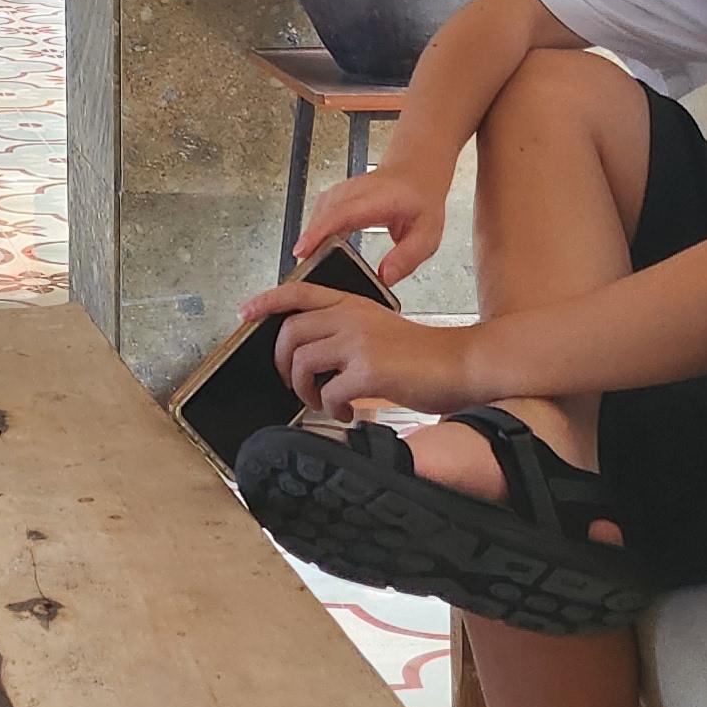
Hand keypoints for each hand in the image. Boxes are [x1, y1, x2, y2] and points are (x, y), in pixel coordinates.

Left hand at [256, 285, 482, 421]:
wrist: (462, 364)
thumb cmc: (423, 355)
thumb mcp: (380, 328)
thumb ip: (347, 332)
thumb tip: (312, 355)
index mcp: (353, 304)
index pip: (299, 292)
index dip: (267, 301)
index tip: (244, 313)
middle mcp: (352, 317)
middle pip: (290, 333)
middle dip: (283, 363)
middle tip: (293, 384)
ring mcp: (360, 342)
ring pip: (303, 364)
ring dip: (305, 391)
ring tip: (322, 401)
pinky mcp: (369, 370)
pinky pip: (329, 393)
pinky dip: (333, 409)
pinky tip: (349, 413)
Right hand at [289, 157, 447, 288]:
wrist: (416, 173)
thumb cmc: (420, 201)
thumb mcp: (427, 235)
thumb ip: (407, 258)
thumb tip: (384, 277)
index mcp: (378, 199)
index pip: (342, 212)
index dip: (320, 231)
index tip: (304, 250)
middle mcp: (356, 191)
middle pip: (323, 214)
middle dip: (310, 242)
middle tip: (304, 270)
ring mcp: (343, 192)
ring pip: (318, 213)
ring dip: (310, 238)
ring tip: (309, 264)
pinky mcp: (336, 197)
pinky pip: (319, 214)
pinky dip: (314, 232)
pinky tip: (315, 250)